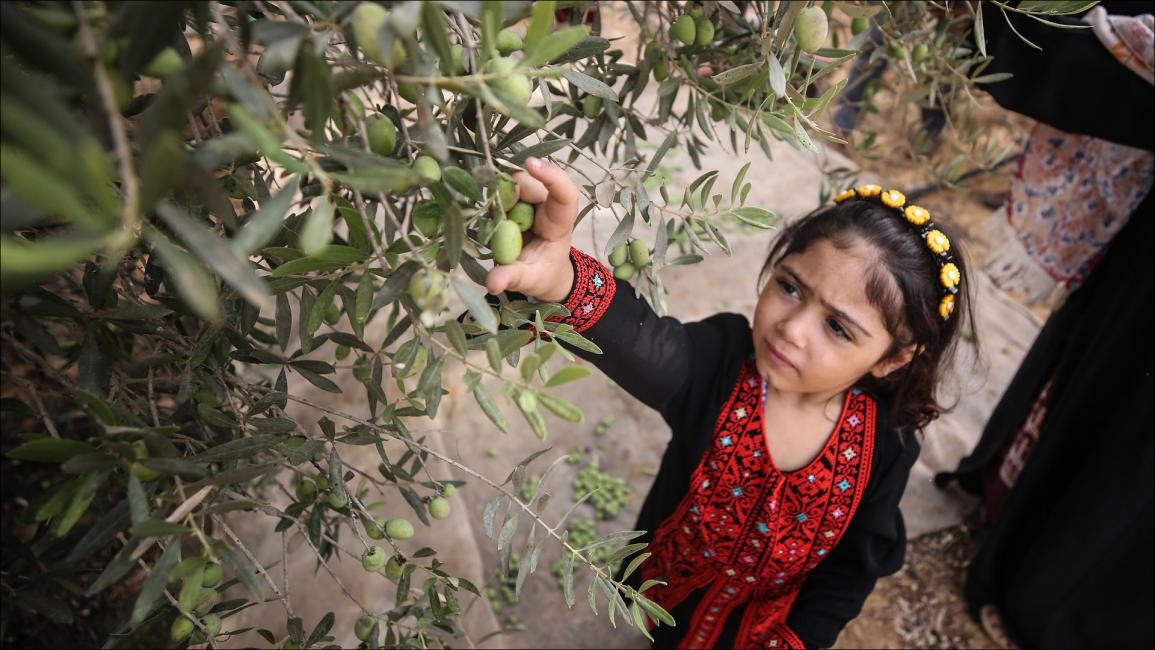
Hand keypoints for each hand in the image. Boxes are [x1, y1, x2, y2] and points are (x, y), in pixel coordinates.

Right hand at [485, 157, 577, 302]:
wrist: (544, 272)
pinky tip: (490, 211)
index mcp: (559, 225)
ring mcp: (532, 201)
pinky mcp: (518, 200)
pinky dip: (493, 196)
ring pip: (514, 181)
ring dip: (498, 195)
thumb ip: (512, 279)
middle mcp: (548, 206)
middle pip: (531, 183)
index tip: (530, 164)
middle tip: (495, 213)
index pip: (565, 194)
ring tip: (494, 220)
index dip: (551, 176)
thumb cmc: (542, 274)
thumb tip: (492, 283)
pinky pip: (503, 188)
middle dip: (510, 191)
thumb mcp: (529, 281)